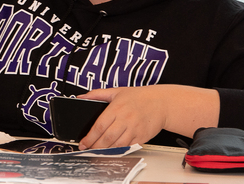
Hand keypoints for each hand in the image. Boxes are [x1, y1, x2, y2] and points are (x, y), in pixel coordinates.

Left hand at [77, 85, 218, 148]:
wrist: (161, 103)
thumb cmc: (139, 97)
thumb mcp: (116, 91)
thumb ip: (97, 94)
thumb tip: (82, 97)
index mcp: (116, 108)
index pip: (99, 126)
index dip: (90, 137)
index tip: (83, 142)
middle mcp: (125, 120)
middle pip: (107, 138)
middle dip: (95, 146)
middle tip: (88, 149)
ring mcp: (134, 129)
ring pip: (117, 144)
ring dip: (106, 150)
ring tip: (97, 152)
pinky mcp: (142, 137)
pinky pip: (128, 146)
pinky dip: (119, 150)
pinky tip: (112, 151)